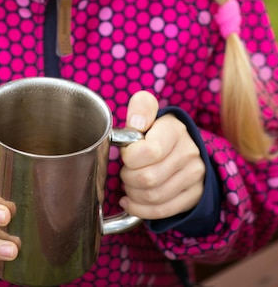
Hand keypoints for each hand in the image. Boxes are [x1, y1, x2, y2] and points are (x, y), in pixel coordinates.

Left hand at [119, 91, 204, 220]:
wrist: (182, 145)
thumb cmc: (156, 130)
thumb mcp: (149, 112)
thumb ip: (140, 108)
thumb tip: (136, 122)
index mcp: (175, 130)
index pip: (149, 152)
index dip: (129, 156)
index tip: (126, 153)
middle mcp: (189, 153)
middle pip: (148, 178)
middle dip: (128, 177)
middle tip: (125, 171)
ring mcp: (194, 176)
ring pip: (154, 197)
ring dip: (133, 194)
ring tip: (129, 184)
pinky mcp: (194, 195)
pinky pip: (162, 211)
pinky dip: (140, 209)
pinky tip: (131, 201)